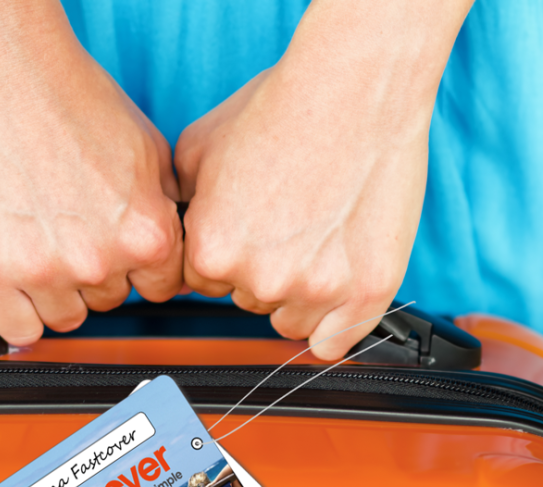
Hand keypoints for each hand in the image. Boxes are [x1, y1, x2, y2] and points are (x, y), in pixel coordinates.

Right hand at [0, 0, 182, 345]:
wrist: (5, 75)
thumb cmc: (74, 101)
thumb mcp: (151, 154)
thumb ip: (164, 212)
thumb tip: (173, 254)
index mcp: (147, 234)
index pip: (160, 289)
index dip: (142, 267)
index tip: (122, 250)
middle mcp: (99, 261)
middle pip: (111, 301)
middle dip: (99, 271)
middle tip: (75, 227)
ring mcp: (42, 271)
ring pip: (66, 318)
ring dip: (59, 291)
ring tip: (44, 239)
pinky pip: (16, 329)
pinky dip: (18, 314)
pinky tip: (18, 278)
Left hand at [175, 0, 471, 359]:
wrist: (353, 87)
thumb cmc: (281, 106)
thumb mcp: (197, 147)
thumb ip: (183, 203)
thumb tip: (178, 228)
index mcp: (210, 249)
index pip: (203, 282)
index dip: (226, 253)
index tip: (248, 231)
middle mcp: (257, 277)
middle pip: (247, 299)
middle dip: (262, 268)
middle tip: (288, 221)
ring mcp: (314, 289)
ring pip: (290, 320)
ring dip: (299, 292)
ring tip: (317, 236)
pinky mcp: (364, 292)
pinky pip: (334, 343)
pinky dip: (334, 324)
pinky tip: (336, 287)